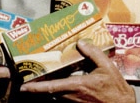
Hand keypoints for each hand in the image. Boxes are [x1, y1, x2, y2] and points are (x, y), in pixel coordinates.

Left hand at [20, 39, 134, 102]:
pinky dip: (58, 92)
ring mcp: (75, 102)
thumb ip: (93, 53)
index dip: (35, 88)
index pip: (51, 87)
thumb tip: (80, 42)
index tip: (23, 87)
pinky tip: (59, 85)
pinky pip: (64, 98)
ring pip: (56, 96)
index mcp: (77, 85)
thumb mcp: (107, 67)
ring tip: (40, 80)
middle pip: (49, 93)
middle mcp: (73, 96)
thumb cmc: (115, 89)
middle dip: (37, 88)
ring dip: (47, 90)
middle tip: (27, 81)